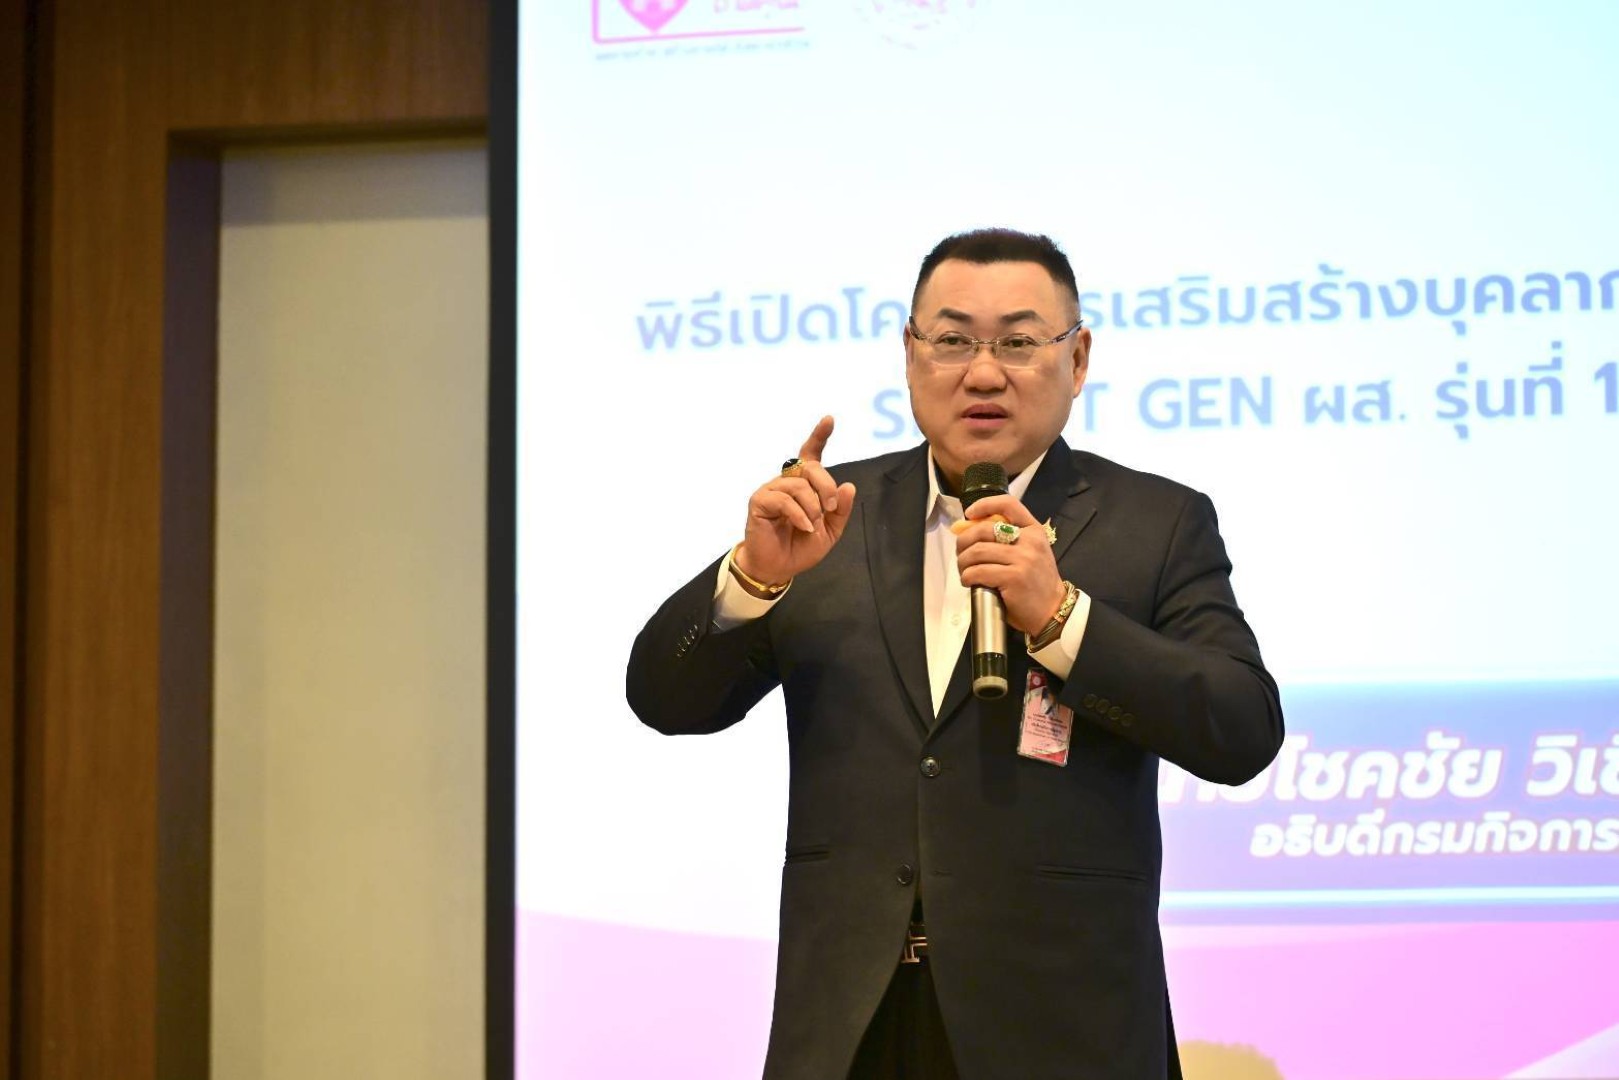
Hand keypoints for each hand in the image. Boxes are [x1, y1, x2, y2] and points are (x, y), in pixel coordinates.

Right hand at [734, 416, 857, 585]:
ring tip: (812, 525)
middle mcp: (787, 482)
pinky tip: (804, 526)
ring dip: (812, 507)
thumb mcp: (830, 530)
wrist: (779, 568)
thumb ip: (841, 510)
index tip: (829, 420)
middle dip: (826, 486)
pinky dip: (799, 514)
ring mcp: (772, 490)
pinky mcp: (760, 501)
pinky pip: (784, 500)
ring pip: (798, 485)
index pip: (810, 454)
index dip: (819, 436)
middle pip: (810, 467)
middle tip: (831, 508)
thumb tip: (849, 486)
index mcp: (804, 485)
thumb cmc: (801, 546)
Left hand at [955, 494, 1065, 634]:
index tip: (969, 515)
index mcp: (1034, 530)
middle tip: (960, 554)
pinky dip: (967, 577)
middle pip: (984, 530)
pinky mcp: (1014, 578)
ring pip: (977, 552)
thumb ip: (1003, 540)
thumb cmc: (1035, 582)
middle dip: (963, 542)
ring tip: (964, 571)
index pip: (1008, 504)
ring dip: (963, 562)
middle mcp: (1030, 541)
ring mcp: (1023, 559)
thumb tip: (962, 529)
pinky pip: (979, 572)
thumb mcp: (1027, 553)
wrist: (1052, 610)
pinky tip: (969, 581)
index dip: (984, 505)